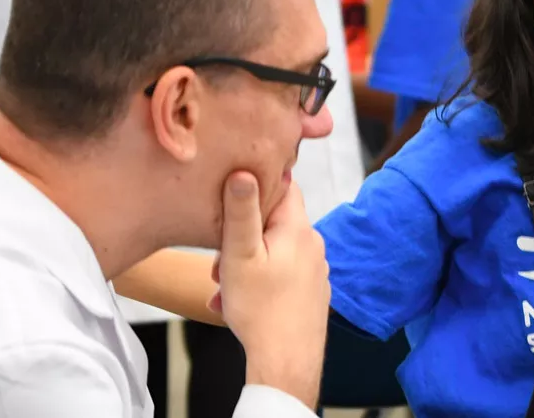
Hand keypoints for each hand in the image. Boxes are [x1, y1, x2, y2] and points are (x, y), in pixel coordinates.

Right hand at [214, 172, 328, 409]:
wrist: (287, 363)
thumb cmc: (261, 310)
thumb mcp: (240, 255)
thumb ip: (241, 211)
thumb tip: (244, 170)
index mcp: (297, 228)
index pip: (283, 184)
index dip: (256, 185)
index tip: (231, 198)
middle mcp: (313, 244)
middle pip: (273, 221)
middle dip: (242, 235)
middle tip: (218, 261)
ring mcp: (315, 269)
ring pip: (272, 251)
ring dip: (245, 264)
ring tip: (223, 288)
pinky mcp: (311, 291)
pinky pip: (280, 275)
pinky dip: (258, 282)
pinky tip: (238, 303)